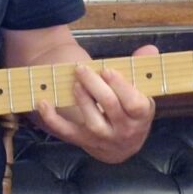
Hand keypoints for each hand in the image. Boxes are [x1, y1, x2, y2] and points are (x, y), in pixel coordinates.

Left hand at [33, 45, 158, 163]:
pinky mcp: (83, 141)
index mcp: (141, 116)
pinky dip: (52, 119)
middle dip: (95, 85)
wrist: (122, 144)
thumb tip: (148, 49)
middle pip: (110, 106)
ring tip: (75, 83)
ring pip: (92, 121)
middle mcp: (124, 130)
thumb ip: (141, 68)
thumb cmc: (131, 110)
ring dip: (82, 100)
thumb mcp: (141, 91)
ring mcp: (103, 137)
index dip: (120, 86)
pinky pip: (66, 132)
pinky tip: (43, 103)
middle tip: (82, 69)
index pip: (134, 103)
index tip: (107, 70)